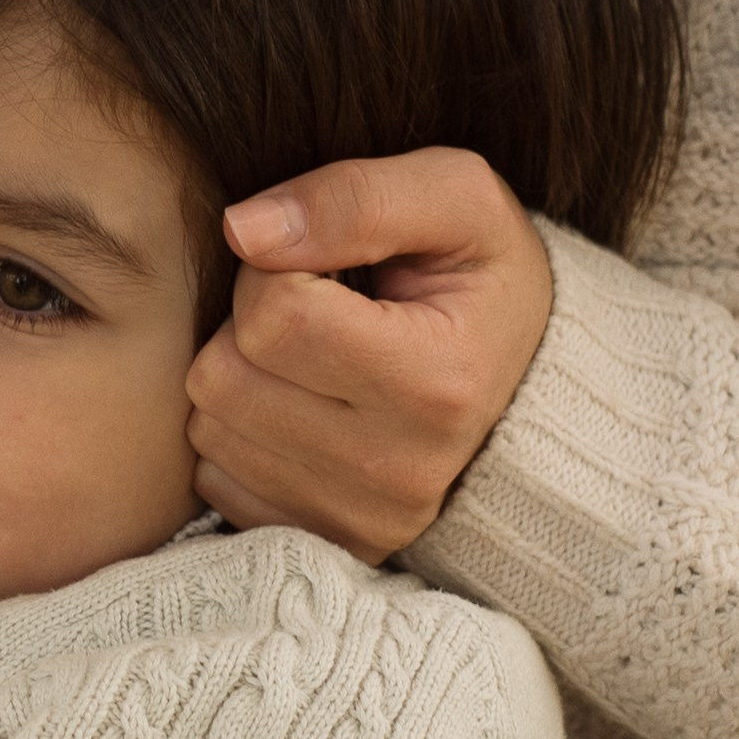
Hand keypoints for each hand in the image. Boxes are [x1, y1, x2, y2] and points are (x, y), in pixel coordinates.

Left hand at [187, 149, 554, 560]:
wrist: (527, 377)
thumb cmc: (480, 272)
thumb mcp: (453, 197)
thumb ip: (353, 198)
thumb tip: (242, 229)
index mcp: (436, 383)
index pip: (273, 316)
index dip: (276, 267)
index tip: (326, 265)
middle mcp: (399, 471)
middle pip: (226, 376)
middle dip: (251, 323)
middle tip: (317, 310)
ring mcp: (364, 518)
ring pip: (210, 425)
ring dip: (242, 375)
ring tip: (314, 358)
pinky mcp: (330, 541)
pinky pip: (213, 478)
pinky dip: (242, 432)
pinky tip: (301, 407)